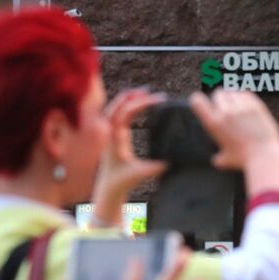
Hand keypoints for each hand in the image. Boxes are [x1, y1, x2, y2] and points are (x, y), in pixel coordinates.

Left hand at [90, 89, 166, 226]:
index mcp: (114, 138)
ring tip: (145, 92)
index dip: (141, 103)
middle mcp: (109, 132)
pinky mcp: (113, 135)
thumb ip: (154, 167)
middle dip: (134, 96)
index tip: (157, 100)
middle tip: (151, 91)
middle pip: (118, 106)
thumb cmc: (122, 181)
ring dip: (128, 99)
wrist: (108, 188)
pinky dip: (126, 106)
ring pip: (115, 108)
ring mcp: (109, 132)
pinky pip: (117, 114)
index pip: (125, 112)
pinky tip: (138, 104)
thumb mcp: (140, 174)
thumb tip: (170, 161)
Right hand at [189, 91, 278, 192]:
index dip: (197, 100)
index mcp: (214, 124)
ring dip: (232, 96)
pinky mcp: (256, 106)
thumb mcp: (225, 160)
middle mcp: (226, 112)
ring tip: (236, 105)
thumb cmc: (245, 159)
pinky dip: (244, 97)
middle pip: (218, 93)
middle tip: (224, 106)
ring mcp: (241, 107)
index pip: (197, 101)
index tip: (200, 101)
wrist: (264, 155)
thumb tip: (216, 159)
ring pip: (232, 91)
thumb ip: (217, 157)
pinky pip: (246, 93)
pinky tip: (246, 104)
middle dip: (219, 99)